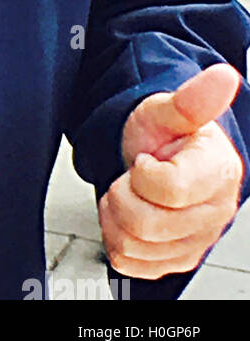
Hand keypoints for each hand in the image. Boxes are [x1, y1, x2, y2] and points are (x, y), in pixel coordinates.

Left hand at [99, 63, 244, 278]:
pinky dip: (117, 239)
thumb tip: (223, 77)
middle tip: (130, 176)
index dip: (143, 171)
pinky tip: (129, 216)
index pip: (168, 188)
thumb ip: (192, 99)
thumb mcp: (166, 110)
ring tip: (129, 193)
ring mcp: (195, 242)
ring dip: (116, 216)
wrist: (155, 155)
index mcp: (218, 174)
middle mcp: (214, 214)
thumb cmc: (162, 134)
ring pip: (134, 245)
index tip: (144, 159)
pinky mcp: (174, 260)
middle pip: (145, 222)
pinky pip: (130, 264)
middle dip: (122, 192)